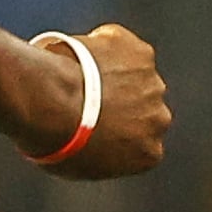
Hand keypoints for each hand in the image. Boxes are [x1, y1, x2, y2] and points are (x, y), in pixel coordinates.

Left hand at [28, 25, 171, 180]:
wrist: (52, 106)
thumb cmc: (58, 141)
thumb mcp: (79, 166)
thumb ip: (98, 155)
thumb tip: (84, 145)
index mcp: (149, 153)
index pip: (141, 145)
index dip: (117, 133)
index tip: (95, 127)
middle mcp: (159, 119)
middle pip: (144, 109)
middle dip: (122, 103)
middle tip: (87, 99)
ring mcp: (152, 83)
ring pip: (136, 76)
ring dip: (115, 74)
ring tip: (79, 75)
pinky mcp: (142, 53)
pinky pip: (122, 45)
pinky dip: (105, 45)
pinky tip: (79, 54)